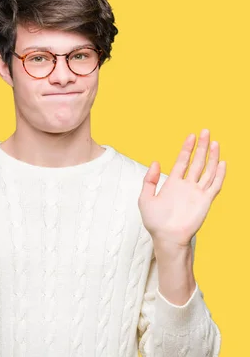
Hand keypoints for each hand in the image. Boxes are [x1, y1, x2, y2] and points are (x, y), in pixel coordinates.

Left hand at [138, 129, 225, 247]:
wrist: (166, 237)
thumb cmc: (155, 222)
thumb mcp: (145, 198)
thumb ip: (149, 180)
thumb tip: (155, 162)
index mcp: (173, 183)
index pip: (182, 161)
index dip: (187, 148)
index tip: (192, 135)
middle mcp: (187, 186)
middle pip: (197, 162)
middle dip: (202, 147)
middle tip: (206, 131)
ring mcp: (197, 192)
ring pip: (208, 170)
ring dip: (212, 156)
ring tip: (215, 142)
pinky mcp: (205, 201)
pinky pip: (215, 185)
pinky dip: (220, 174)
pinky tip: (222, 162)